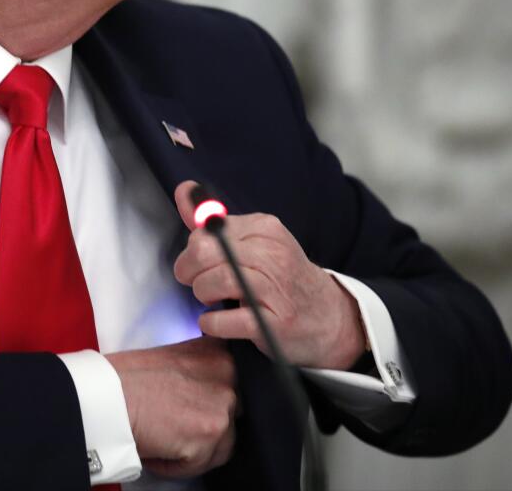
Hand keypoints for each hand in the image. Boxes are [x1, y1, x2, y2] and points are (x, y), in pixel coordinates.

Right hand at [104, 336, 235, 477]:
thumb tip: (203, 392)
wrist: (105, 394)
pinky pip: (200, 464)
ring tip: (162, 439)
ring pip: (220, 445)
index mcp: (216, 352)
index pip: (234, 387)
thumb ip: (198, 370)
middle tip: (173, 426)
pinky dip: (176, 465)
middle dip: (204, 427)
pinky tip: (157, 449)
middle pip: (230, 417)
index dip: (211, 403)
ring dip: (192, 450)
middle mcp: (226, 374)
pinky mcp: (210, 433)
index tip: (193, 409)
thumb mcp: (171, 357)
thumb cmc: (124, 378)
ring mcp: (221, 404)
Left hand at [171, 180, 365, 369]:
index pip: (208, 229)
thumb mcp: (253, 243)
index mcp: (265, 229)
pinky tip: (214, 321)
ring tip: (209, 299)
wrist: (327, 316)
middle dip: (189, 270)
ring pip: (216, 281)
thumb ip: (213, 222)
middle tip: (194, 281)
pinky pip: (227, 320)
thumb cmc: (280, 278)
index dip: (193, 248)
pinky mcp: (276, 323)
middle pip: (206, 251)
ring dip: (202, 294)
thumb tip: (184, 190)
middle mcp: (273, 254)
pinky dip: (211, 323)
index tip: (198, 262)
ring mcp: (277, 289)